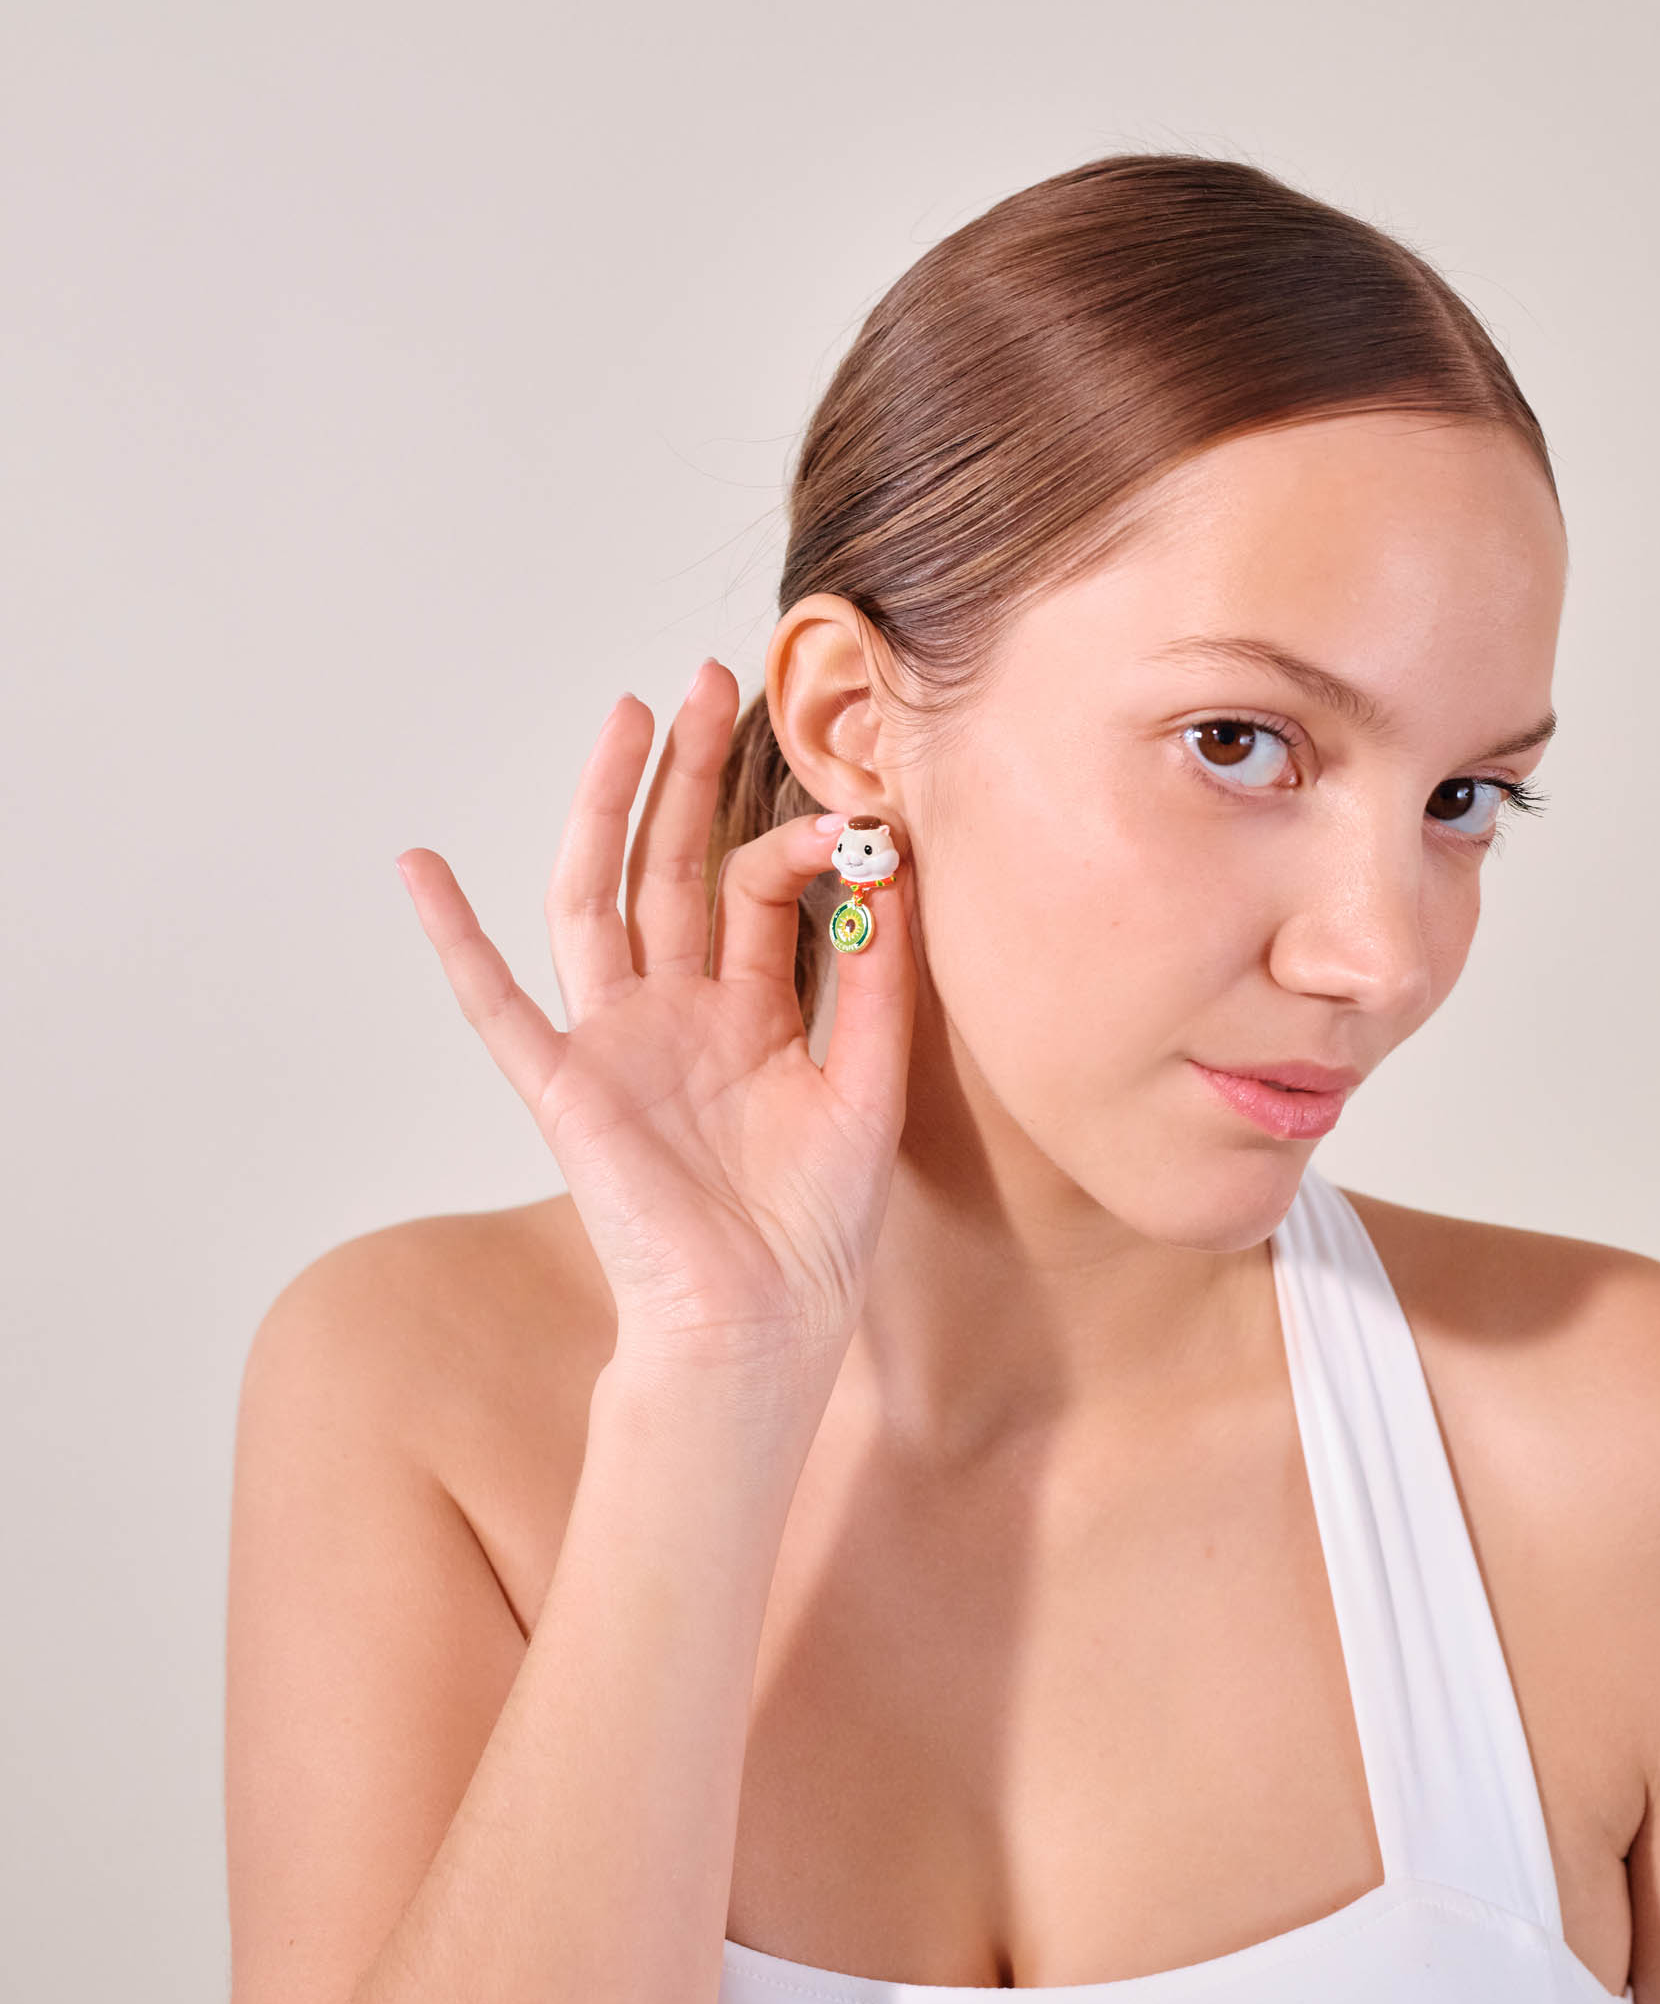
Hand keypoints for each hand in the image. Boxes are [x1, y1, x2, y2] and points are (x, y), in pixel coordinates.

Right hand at [395, 662, 915, 1422]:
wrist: (760, 1324)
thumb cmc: (815, 1227)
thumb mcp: (868, 1085)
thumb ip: (879, 981)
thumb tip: (894, 871)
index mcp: (749, 1012)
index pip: (758, 892)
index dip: (797, 840)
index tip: (851, 810)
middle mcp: (677, 1012)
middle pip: (672, 866)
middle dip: (689, 773)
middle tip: (711, 679)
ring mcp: (616, 1041)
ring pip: (599, 900)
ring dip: (605, 808)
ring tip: (627, 716)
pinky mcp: (566, 1086)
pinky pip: (495, 1005)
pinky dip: (453, 938)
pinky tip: (420, 868)